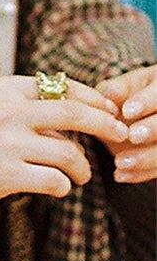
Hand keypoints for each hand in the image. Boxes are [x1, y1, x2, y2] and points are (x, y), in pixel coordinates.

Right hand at [0, 74, 128, 213]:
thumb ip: (28, 104)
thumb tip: (80, 109)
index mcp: (5, 89)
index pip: (60, 86)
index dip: (92, 97)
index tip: (110, 108)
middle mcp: (6, 111)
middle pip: (73, 113)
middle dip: (105, 124)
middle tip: (120, 133)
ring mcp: (5, 143)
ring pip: (68, 153)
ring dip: (82, 167)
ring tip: (80, 174)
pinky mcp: (4, 174)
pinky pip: (55, 181)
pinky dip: (63, 186)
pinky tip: (57, 186)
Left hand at [95, 64, 156, 183]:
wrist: (143, 114)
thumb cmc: (132, 94)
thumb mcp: (126, 86)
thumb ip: (116, 89)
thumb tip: (107, 96)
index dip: (146, 102)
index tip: (127, 111)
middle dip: (153, 130)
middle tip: (131, 136)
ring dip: (146, 159)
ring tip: (120, 163)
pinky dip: (141, 174)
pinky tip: (121, 175)